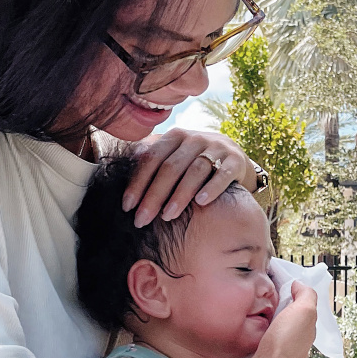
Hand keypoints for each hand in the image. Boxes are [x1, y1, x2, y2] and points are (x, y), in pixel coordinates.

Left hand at [121, 128, 251, 226]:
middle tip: (143, 220)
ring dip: (180, 195)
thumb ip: (152, 164)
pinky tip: (201, 203)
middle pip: (170, 167)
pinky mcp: (235, 160)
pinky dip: (212, 188)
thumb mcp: (174, 157)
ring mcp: (216, 147)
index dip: (137, 183)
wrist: (234, 158)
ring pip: (195, 171)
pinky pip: (223, 174)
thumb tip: (121, 178)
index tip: (127, 207)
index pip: (151, 159)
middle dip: (154, 195)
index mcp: (174, 137)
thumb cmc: (195, 163)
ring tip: (168, 216)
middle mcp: (194, 138)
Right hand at [244, 282, 317, 357]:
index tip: (279, 286)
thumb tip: (298, 285)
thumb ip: (306, 295)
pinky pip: (262, 341)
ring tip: (255, 311)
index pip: (303, 309)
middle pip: (289, 320)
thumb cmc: (287, 343)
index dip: (293, 296)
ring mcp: (281, 354)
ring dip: (268, 322)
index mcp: (308, 330)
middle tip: (265, 298)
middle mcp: (298, 344)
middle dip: (280, 310)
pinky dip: (258, 334)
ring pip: (275, 331)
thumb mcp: (304, 311)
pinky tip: (251, 330)